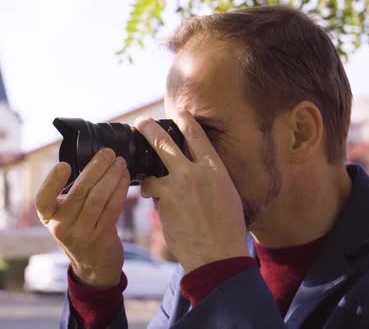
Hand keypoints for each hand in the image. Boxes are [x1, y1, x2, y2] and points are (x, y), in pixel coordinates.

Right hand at [35, 148, 130, 286]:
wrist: (93, 264)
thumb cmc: (79, 228)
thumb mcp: (65, 214)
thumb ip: (70, 192)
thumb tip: (91, 157)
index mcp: (48, 216)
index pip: (43, 199)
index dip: (52, 182)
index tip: (64, 165)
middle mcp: (61, 226)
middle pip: (79, 192)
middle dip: (96, 168)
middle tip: (108, 152)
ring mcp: (82, 234)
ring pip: (99, 198)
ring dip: (112, 176)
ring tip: (120, 161)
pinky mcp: (102, 236)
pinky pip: (113, 207)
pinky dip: (120, 188)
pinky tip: (125, 176)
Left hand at [135, 110, 248, 272]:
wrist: (218, 256)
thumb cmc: (227, 229)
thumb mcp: (227, 194)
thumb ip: (210, 176)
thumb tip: (197, 167)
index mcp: (214, 169)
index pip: (196, 135)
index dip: (184, 120)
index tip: (177, 113)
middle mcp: (194, 173)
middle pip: (164, 142)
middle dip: (149, 129)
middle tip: (141, 122)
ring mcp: (176, 188)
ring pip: (152, 170)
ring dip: (147, 173)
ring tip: (145, 175)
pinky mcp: (163, 204)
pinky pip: (152, 192)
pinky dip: (153, 194)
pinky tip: (157, 201)